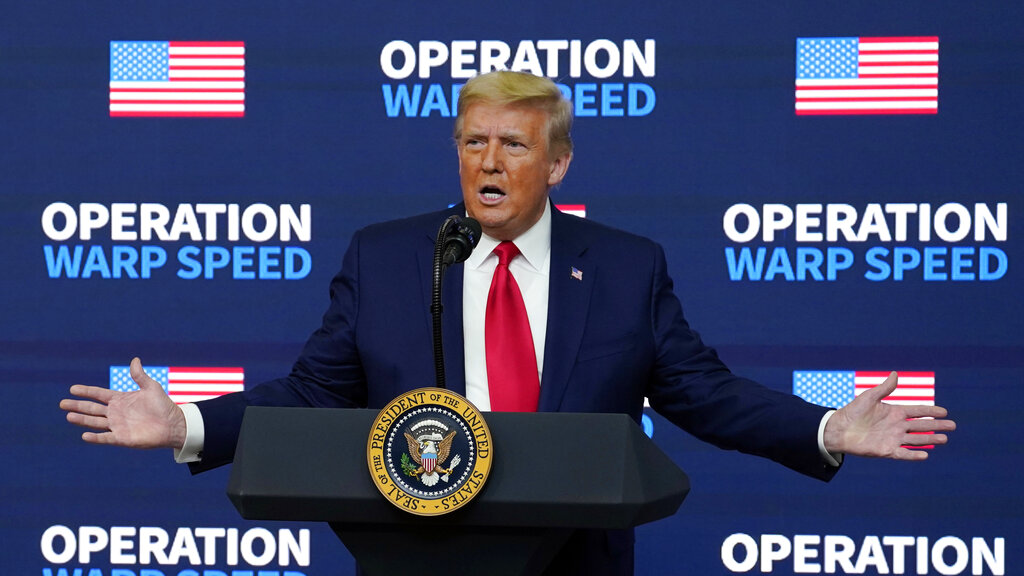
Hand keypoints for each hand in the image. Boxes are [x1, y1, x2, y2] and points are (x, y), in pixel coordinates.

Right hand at [59, 357, 186, 449]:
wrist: (173, 424)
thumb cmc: (163, 405)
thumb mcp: (151, 387)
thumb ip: (140, 376)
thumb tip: (135, 360)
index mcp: (120, 400)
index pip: (99, 394)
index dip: (86, 391)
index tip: (72, 389)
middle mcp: (115, 413)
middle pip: (92, 409)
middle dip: (77, 406)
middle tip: (62, 403)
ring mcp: (117, 426)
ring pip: (95, 422)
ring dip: (82, 420)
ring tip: (69, 416)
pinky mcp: (122, 438)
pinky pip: (106, 438)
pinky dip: (96, 438)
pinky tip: (85, 435)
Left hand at [823, 371, 955, 460]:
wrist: (838, 429)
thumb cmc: (852, 411)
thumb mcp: (869, 397)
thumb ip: (884, 388)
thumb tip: (895, 373)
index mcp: (895, 412)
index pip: (918, 411)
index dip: (931, 411)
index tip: (945, 412)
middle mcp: (897, 426)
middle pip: (922, 426)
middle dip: (937, 426)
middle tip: (953, 426)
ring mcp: (893, 439)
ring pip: (916, 440)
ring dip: (930, 440)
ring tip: (944, 439)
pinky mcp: (886, 451)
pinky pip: (903, 453)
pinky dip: (913, 455)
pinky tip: (925, 455)